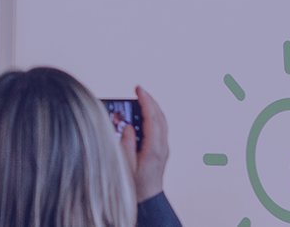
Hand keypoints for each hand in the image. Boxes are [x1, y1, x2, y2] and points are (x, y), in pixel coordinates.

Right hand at [120, 85, 169, 201]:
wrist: (148, 199)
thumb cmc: (135, 185)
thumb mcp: (125, 164)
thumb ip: (126, 143)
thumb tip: (127, 125)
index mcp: (154, 148)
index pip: (153, 118)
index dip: (146, 101)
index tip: (138, 89)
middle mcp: (162, 147)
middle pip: (160, 117)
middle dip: (150, 100)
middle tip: (138, 90)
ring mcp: (164, 148)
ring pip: (162, 121)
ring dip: (152, 108)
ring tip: (140, 99)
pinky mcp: (161, 150)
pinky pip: (160, 127)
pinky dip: (153, 117)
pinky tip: (143, 115)